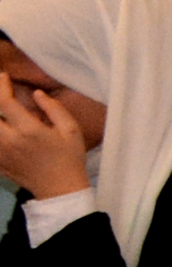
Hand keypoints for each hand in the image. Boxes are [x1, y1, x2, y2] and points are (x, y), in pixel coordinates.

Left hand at [0, 83, 84, 201]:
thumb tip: (37, 94)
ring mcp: (1, 153)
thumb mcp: (71, 130)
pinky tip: (4, 129)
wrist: (60, 190)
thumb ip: (54, 109)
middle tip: (2, 95)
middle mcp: (9, 140)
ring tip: (3, 114)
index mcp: (29, 130)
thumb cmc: (69, 158)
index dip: (2, 86)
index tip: (4, 77)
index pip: (5, 102)